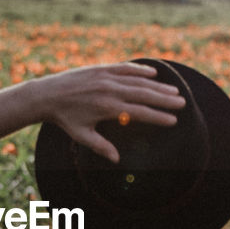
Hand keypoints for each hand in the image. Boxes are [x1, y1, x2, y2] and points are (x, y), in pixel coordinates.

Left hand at [41, 62, 185, 162]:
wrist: (46, 95)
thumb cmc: (65, 119)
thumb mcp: (82, 136)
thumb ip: (101, 147)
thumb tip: (117, 160)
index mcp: (107, 108)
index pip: (140, 113)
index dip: (158, 117)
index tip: (173, 121)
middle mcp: (110, 90)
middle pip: (144, 95)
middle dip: (165, 100)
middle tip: (182, 104)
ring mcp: (106, 77)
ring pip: (138, 81)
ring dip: (158, 86)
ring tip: (174, 91)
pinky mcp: (101, 68)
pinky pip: (125, 68)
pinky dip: (140, 70)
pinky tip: (153, 73)